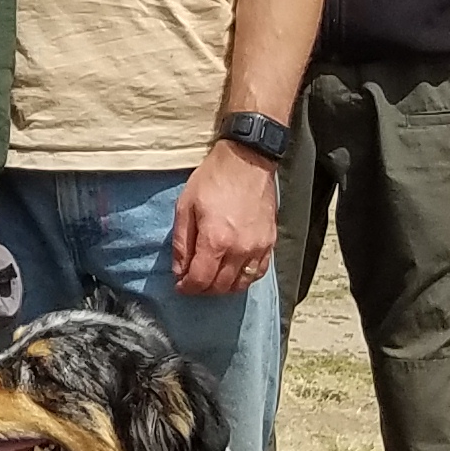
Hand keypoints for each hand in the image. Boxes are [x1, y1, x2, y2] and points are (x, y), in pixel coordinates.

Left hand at [171, 141, 282, 296]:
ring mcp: (258, 247)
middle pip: (220, 287)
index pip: (200, 280)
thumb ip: (181, 243)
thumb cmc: (213, 179)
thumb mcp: (185, 206)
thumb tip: (179, 270)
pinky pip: (258, 272)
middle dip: (203, 290)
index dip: (187, 287)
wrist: (247, 161)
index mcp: (216, 240)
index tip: (180, 285)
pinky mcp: (270, 242)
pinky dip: (244, 279)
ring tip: (211, 280)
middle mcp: (239, 249)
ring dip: (223, 288)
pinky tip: (233, 273)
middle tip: (193, 283)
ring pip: (241, 284)